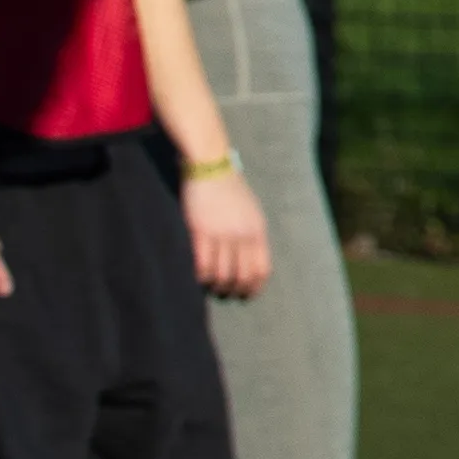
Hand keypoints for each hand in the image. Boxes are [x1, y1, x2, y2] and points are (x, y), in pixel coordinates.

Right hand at [184, 165, 272, 298]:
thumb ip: (251, 233)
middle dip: (233, 290)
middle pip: (241, 277)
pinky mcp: (200, 231)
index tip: (245, 294)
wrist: (210, 164)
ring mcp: (222, 234)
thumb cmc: (229, 187)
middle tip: (224, 292)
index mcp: (258, 230)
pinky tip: (197, 276)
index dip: (254, 287)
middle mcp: (243, 235)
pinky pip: (202, 265)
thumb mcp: (250, 210)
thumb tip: (249, 258)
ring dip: (215, 286)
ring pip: (222, 275)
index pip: (261, 269)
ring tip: (210, 285)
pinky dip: (200, 276)